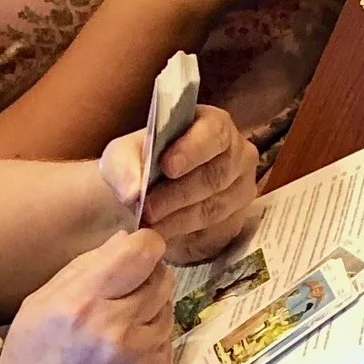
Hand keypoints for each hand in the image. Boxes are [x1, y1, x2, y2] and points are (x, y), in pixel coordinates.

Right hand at [0, 230, 175, 363]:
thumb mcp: (36, 310)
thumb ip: (81, 270)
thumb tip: (124, 239)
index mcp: (81, 303)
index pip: (142, 251)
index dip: (145, 244)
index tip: (137, 250)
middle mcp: (118, 327)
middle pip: (162, 276)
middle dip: (146, 277)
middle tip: (121, 293)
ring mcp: (144, 355)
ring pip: (168, 306)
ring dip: (149, 308)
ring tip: (115, 329)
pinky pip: (168, 338)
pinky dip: (151, 339)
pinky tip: (122, 356)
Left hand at [98, 104, 259, 263]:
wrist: (146, 194)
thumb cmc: (140, 164)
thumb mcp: (121, 157)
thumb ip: (124, 167)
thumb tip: (133, 193)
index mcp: (215, 126)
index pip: (214, 134)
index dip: (192, 149)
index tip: (167, 167)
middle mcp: (238, 156)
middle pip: (215, 176)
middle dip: (179, 195)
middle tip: (148, 209)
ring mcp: (241, 191)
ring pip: (215, 209)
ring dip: (179, 220)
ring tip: (149, 226)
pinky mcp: (236, 222)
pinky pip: (216, 233)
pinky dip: (188, 237)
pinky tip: (164, 236)